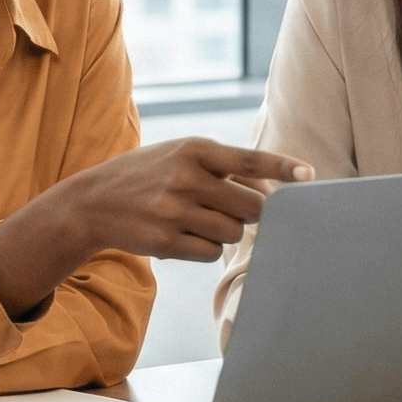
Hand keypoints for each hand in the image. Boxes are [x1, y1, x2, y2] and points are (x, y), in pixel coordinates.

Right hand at [0, 138, 311, 313]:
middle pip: (251, 207)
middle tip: (234, 210)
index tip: (309, 175)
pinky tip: (183, 235)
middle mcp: (186, 178)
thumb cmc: (150, 175)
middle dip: (251, 214)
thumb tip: (268, 198)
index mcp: (194, 149)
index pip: (249, 160)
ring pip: (233, 233)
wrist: (92, 203)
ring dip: (224, 231)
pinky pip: (211, 252)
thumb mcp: (180, 155)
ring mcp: (175, 211)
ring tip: (195, 219)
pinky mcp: (166, 242)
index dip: (282, 168)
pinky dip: (206, 248)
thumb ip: (223, 169)